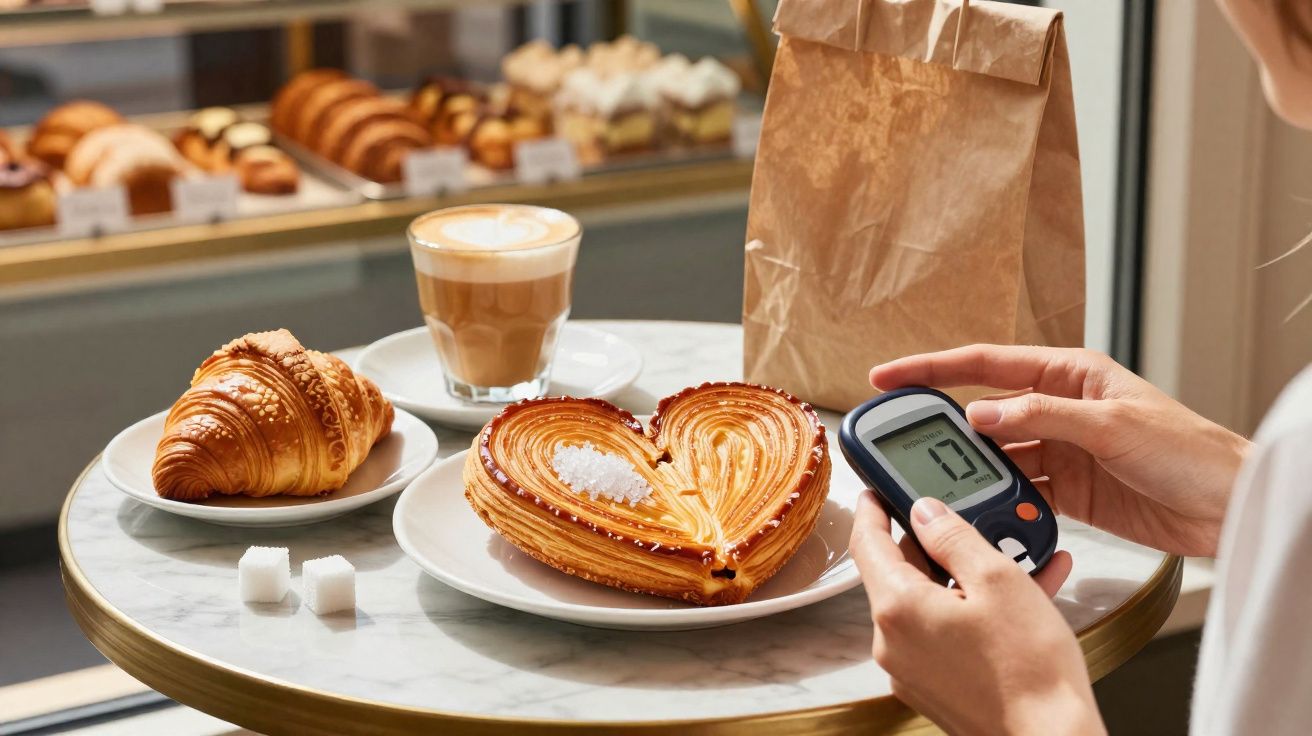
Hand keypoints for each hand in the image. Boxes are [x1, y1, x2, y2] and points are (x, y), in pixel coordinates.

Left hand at [850, 492, 1103, 735]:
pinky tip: (1024, 592)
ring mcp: (912, 668)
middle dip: (937, 542)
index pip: (867, 542)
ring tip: (1016, 553)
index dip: (873, 507)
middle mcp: (893, 641)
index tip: (879, 488)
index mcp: (897, 608)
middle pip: (902, 571)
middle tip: (969, 518)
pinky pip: (947, 630)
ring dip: (967, 575)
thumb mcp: (997, 579)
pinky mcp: (935, 685)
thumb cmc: (1029, 670)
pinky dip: (975, 608)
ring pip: (931, 600)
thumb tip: (926, 511)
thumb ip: (954, 536)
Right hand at [870, 345, 1249, 556]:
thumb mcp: (1112, 424)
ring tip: (943, 485)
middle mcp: (1059, 407)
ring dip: (972, 471)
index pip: (984, 364)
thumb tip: (981, 415)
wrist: (1227, 504)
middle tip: (902, 441)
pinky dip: (1000, 499)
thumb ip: (1043, 416)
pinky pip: (1018, 489)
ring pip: (997, 456)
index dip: (930, 369)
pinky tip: (986, 508)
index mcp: (1069, 373)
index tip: (887, 377)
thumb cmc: (1189, 449)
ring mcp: (1062, 450)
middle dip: (944, 426)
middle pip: (984, 412)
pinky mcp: (1069, 489)